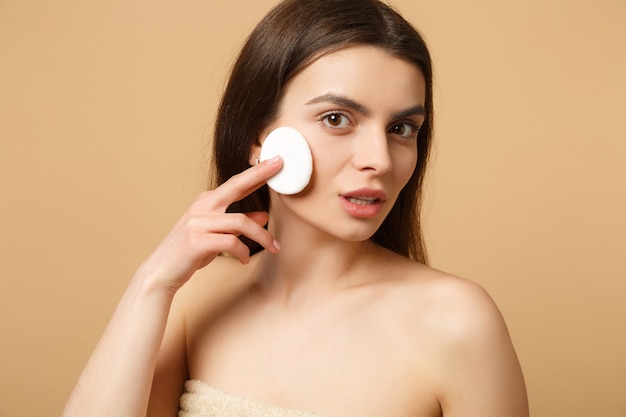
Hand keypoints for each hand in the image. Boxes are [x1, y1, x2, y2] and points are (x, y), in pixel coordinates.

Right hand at [136, 155, 282, 292]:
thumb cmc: (190, 253)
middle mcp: (202, 207)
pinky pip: (230, 242)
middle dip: (259, 174)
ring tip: (273, 247)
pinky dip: (243, 251)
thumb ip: (238, 225)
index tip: (276, 162)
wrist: (161, 272)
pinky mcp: (196, 241)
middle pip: (235, 186)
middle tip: (278, 165)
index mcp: (207, 202)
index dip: (257, 172)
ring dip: (261, 236)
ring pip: (240, 221)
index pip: (236, 183)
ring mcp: (198, 223)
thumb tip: (264, 216)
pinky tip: (245, 259)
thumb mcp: (217, 236)